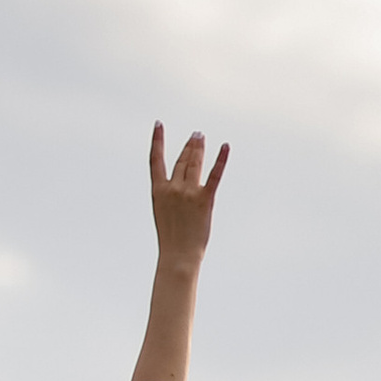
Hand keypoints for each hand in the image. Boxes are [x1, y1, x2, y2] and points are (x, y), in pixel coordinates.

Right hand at [149, 124, 228, 274]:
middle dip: (189, 146)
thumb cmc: (172, 238)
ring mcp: (188, 193)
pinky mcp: (205, 199)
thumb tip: (183, 181)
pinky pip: (214, 175)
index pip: (155, 159)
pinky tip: (225, 147)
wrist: (179, 255)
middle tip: (196, 134)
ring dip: (199, 148)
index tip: (158, 124)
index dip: (157, 140)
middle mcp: (173, 188)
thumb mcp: (164, 212)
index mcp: (158, 190)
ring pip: (195, 163)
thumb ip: (172, 194)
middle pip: (182, 160)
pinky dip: (221, 159)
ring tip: (201, 137)